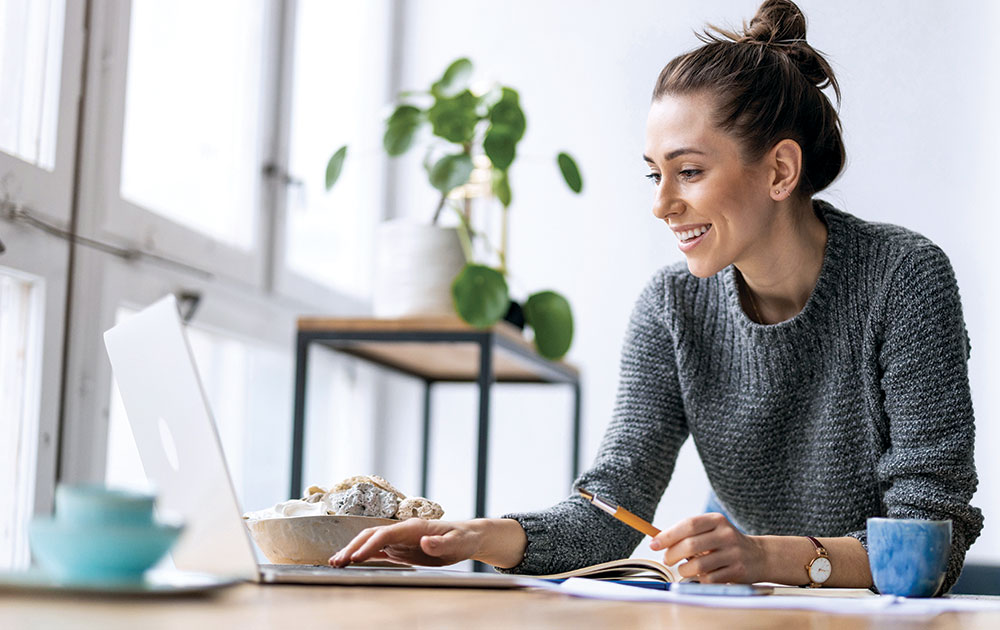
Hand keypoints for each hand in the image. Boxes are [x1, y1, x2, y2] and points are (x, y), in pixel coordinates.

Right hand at [329, 518, 482, 567]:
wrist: (467, 537)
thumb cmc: (463, 539)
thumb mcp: (457, 543)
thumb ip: (441, 543)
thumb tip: (425, 541)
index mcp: (413, 527)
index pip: (385, 534)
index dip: (369, 545)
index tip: (355, 557)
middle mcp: (402, 531)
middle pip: (371, 536)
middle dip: (352, 547)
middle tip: (337, 561)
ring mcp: (399, 539)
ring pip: (370, 542)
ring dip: (353, 551)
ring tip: (336, 562)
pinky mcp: (400, 548)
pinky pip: (377, 551)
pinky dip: (363, 555)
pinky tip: (351, 562)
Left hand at [650, 512, 765, 582]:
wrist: (758, 556)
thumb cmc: (724, 543)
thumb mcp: (711, 530)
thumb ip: (687, 533)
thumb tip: (657, 540)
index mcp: (716, 520)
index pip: (688, 525)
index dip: (668, 535)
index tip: (653, 544)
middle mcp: (726, 534)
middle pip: (690, 545)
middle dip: (672, 555)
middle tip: (667, 560)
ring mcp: (733, 553)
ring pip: (698, 565)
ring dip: (684, 570)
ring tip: (684, 569)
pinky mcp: (737, 571)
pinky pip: (709, 579)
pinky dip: (699, 579)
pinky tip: (701, 575)